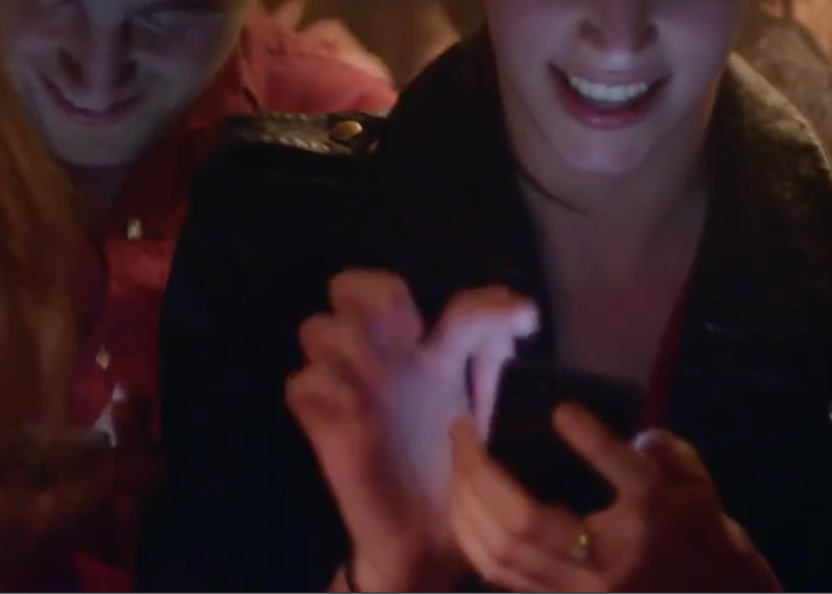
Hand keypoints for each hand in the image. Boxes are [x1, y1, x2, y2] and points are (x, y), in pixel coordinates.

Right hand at [286, 270, 537, 590]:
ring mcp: (349, 390)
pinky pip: (303, 385)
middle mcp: (386, 363)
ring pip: (319, 330)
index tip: (528, 321)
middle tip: (409, 336)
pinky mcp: (323, 426)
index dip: (490, 303)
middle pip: (352, 289)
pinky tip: (356, 410)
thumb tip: (520, 313)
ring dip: (347, 345)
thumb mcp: (484, 417)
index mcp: (431, 357)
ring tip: (379, 377)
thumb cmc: (456, 480)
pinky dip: (324, 389)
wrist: (425, 542)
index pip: (454, 305)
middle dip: (372, 297)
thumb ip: (489, 364)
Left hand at [449, 404, 777, 591]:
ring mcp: (579, 590)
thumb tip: (597, 425)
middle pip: (527, 523)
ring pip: (502, 553)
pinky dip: (472, 535)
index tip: (561, 409)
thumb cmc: (697, 533)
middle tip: (463, 430)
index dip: (593, 440)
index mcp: (656, 519)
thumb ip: (656, 447)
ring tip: (458, 460)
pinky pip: (499, 574)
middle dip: (481, 472)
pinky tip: (463, 502)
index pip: (628, 476)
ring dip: (467, 502)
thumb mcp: (693, 481)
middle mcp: (610, 561)